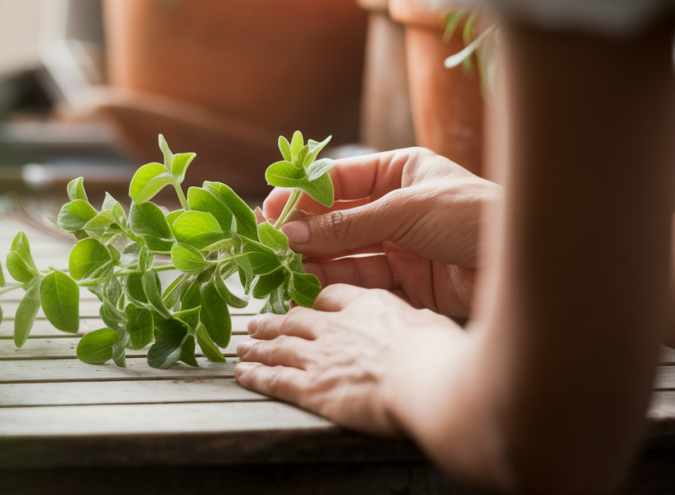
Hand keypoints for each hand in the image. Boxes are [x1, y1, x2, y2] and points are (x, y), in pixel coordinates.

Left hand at [235, 284, 462, 435]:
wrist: (428, 382)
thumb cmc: (440, 354)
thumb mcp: (430, 323)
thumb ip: (413, 320)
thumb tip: (417, 323)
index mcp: (366, 305)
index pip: (331, 296)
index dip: (313, 299)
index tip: (302, 302)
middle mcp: (336, 326)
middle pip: (296, 319)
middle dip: (274, 321)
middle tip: (257, 322)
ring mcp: (320, 355)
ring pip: (280, 346)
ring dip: (258, 345)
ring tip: (244, 345)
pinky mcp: (312, 387)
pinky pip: (276, 378)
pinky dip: (256, 375)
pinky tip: (242, 373)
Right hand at [263, 148, 498, 317]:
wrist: (529, 265)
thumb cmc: (473, 217)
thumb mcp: (404, 211)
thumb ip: (346, 225)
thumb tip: (289, 233)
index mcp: (402, 173)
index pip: (341, 179)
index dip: (304, 194)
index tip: (269, 209)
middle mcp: (399, 208)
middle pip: (340, 219)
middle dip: (306, 232)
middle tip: (268, 245)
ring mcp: (403, 247)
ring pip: (348, 253)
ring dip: (316, 260)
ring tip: (282, 269)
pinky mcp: (409, 284)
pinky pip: (364, 282)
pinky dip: (337, 285)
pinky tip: (311, 287)